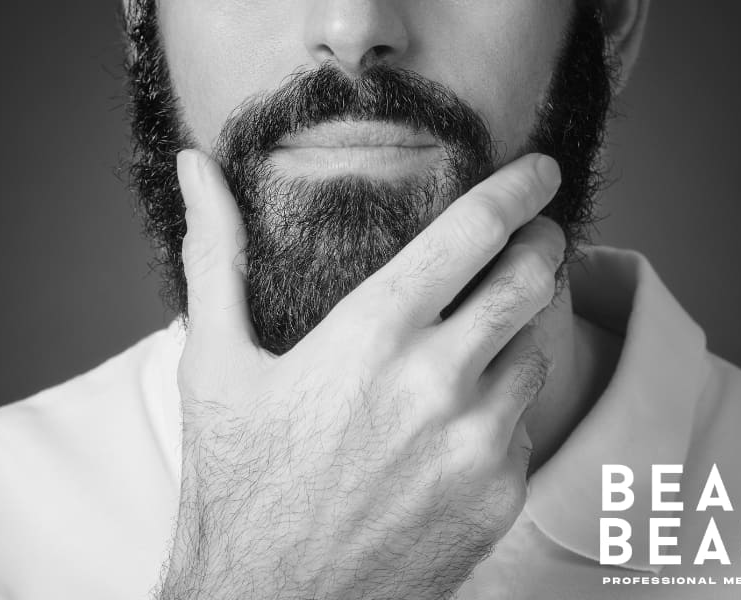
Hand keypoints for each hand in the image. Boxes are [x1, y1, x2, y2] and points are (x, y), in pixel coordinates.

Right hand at [158, 149, 564, 599]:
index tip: (540, 173)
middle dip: (543, 246)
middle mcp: (439, 383)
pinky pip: (525, 425)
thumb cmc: (238, 489)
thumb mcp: (215, 367)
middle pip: (531, 281)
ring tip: (480, 338)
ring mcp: (478, 444)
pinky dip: (504, 407)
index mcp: (373, 335)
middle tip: (537, 238)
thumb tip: (197, 172)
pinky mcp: (498, 496)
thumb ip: (215, 258)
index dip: (518, 190)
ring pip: (536, 353)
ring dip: (519, 332)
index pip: (474, 232)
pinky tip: (458, 420)